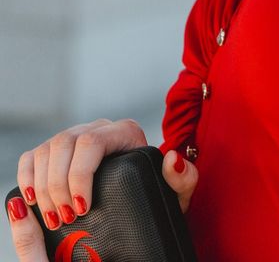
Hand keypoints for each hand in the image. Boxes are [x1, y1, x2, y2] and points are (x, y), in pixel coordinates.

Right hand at [6, 118, 198, 260]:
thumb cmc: (159, 196)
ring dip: (42, 185)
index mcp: (125, 131)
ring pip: (46, 149)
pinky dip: (27, 176)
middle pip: (64, 143)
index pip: (91, 141)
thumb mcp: (175, 194)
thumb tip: (172, 157)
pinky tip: (32, 201)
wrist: (144, 198)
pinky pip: (33, 155)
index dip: (79, 173)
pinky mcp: (57, 152)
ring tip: (54, 218)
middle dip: (58, 185)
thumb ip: (183, 178)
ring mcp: (75, 137)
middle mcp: (98, 128)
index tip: (82, 207)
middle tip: (65, 219)